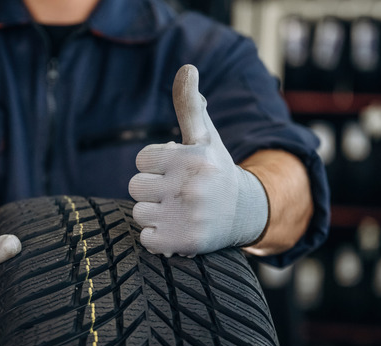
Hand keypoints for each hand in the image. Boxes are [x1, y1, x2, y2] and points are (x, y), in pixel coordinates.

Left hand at [128, 64, 268, 256]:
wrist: (245, 213)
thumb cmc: (215, 170)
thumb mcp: (205, 137)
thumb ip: (189, 105)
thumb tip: (187, 68)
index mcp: (191, 157)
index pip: (142, 160)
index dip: (156, 166)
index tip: (176, 170)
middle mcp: (190, 185)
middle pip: (135, 186)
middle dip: (152, 189)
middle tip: (177, 192)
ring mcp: (186, 215)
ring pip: (138, 212)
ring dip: (154, 213)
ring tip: (178, 210)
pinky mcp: (182, 242)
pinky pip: (145, 238)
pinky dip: (157, 237)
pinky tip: (177, 228)